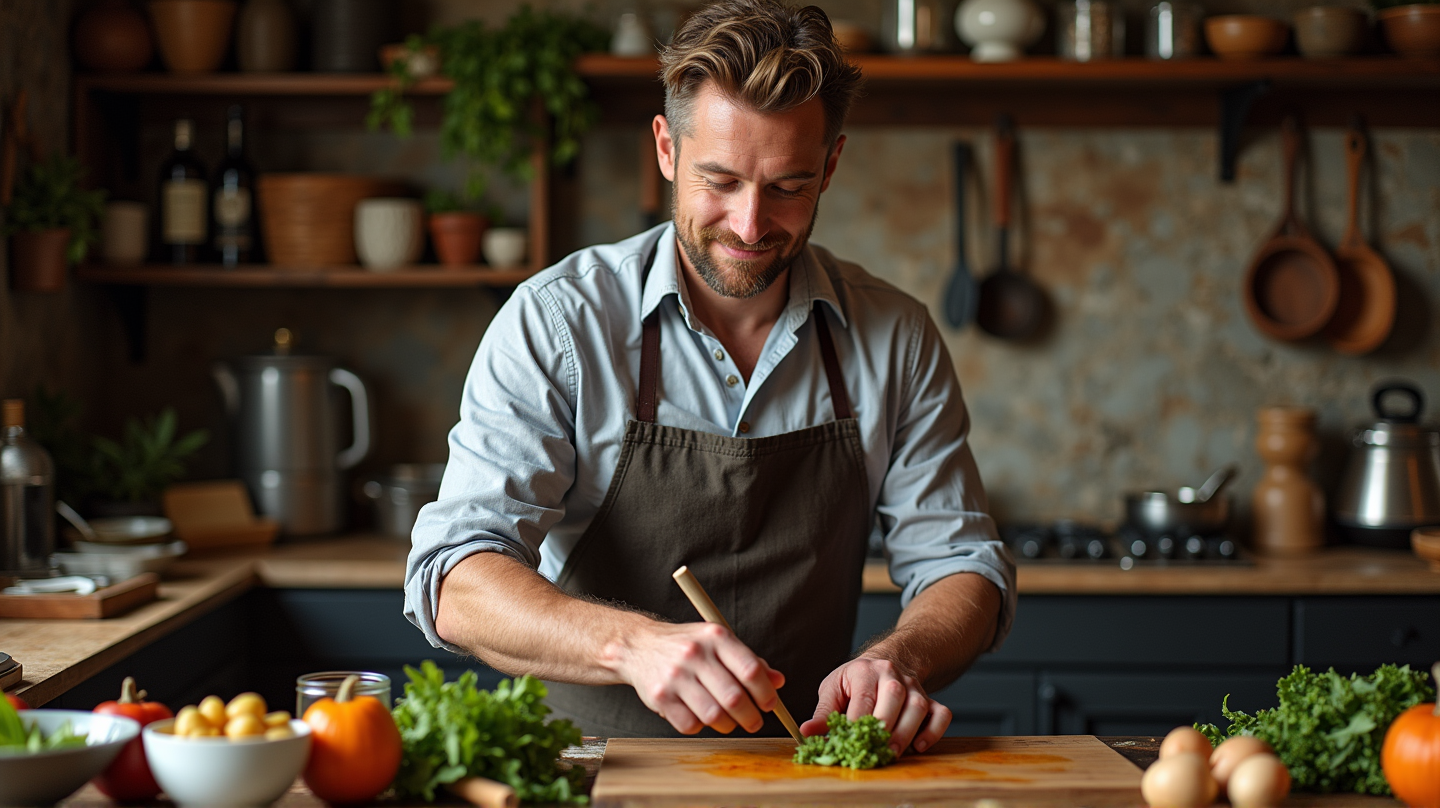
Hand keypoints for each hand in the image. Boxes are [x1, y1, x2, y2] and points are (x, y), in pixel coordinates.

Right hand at [616, 621, 785, 734]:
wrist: (638, 646)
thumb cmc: (685, 645)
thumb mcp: (717, 643)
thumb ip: (748, 661)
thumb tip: (777, 681)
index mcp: (715, 637)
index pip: (750, 670)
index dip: (766, 693)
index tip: (770, 704)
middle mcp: (695, 654)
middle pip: (734, 698)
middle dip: (751, 717)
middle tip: (755, 722)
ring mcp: (675, 676)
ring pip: (714, 716)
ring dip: (728, 725)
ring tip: (729, 722)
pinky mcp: (660, 697)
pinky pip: (690, 725)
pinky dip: (701, 727)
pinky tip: (701, 717)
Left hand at [801, 657, 950, 756]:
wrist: (885, 662)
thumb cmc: (855, 680)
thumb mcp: (833, 688)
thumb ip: (823, 713)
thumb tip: (807, 732)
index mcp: (864, 671)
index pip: (863, 697)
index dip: (856, 722)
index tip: (848, 742)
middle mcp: (892, 676)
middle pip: (894, 697)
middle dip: (884, 726)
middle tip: (874, 749)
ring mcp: (914, 687)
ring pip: (918, 707)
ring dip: (906, 732)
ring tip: (892, 752)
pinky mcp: (929, 699)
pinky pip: (941, 714)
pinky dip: (934, 731)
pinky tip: (919, 745)